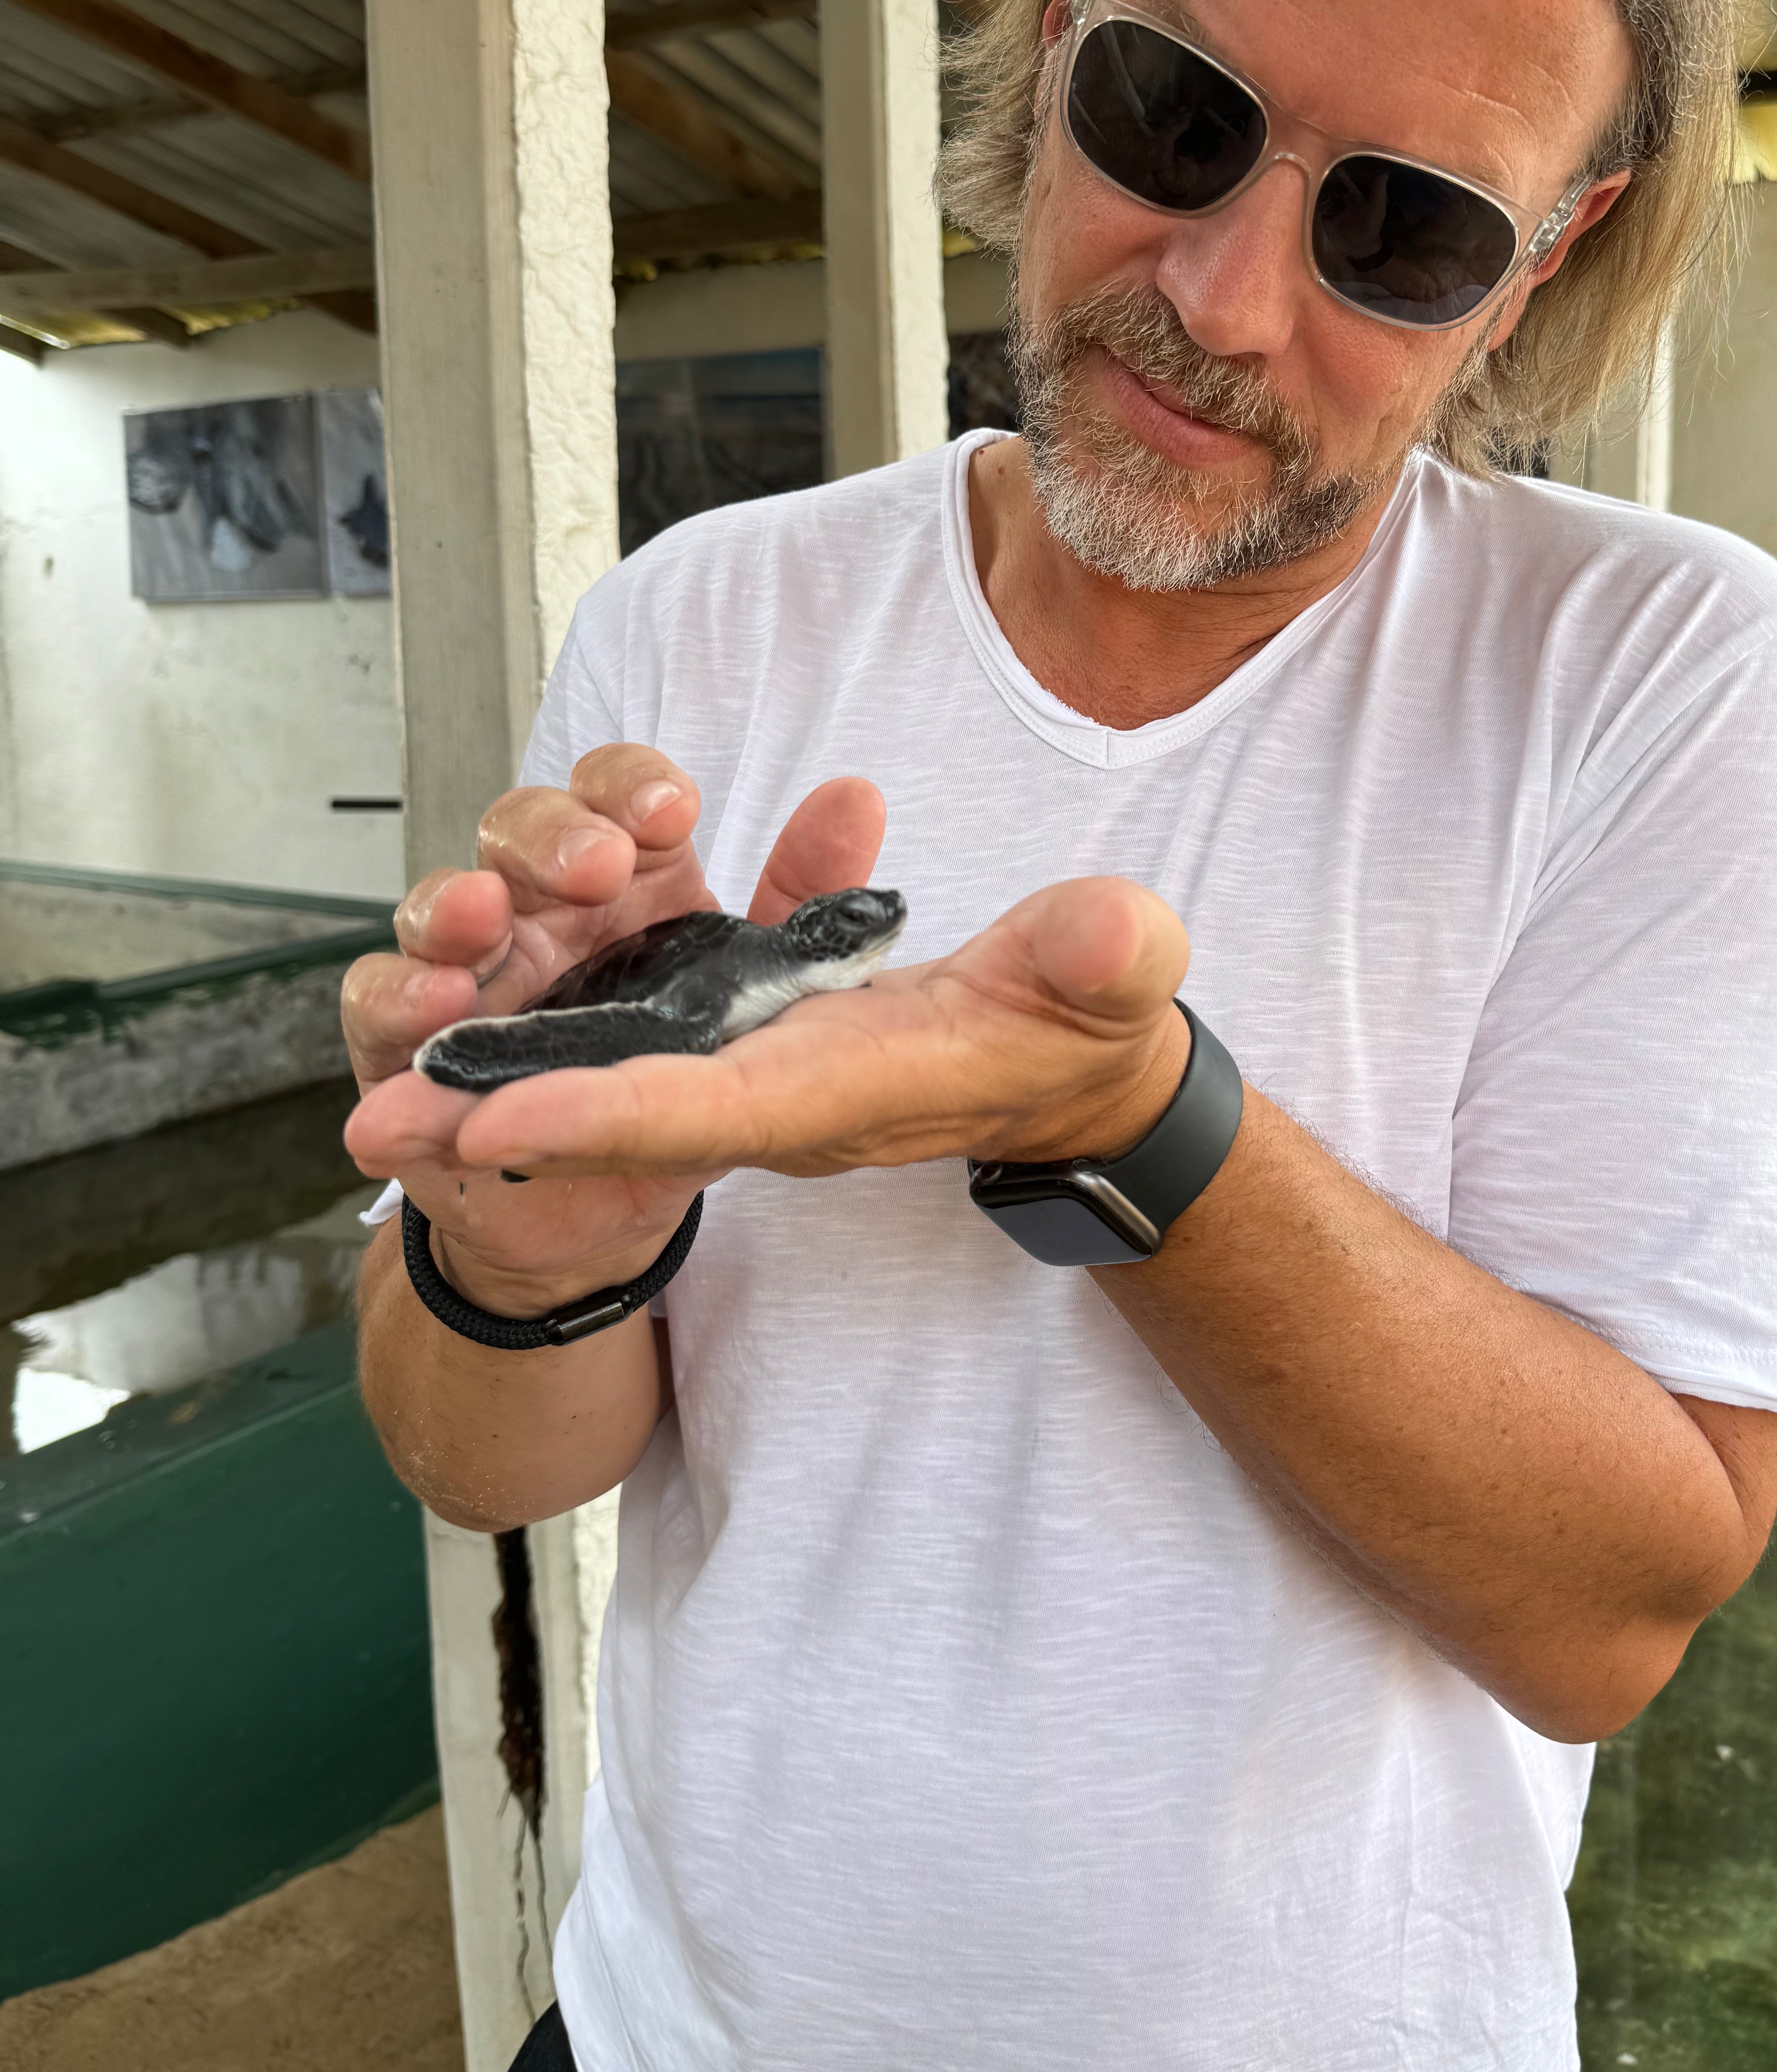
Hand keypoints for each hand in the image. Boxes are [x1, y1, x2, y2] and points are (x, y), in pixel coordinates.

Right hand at [341, 748, 886, 1309]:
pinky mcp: (409, 1046)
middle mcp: (537, 909)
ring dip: (457, 902)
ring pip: (442, 904)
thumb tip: (854, 798)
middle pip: (522, 831)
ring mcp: (469, 971)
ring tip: (484, 914)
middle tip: (593, 866)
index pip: (613, 795)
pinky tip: (436, 1005)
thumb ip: (806, 898)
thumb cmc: (668, 1071)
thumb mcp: (752, 990)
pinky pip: (381, 1006)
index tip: (672, 810)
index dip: (630, 787)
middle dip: (551, 837)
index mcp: (621, 880)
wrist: (608, 1202)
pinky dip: (399, 997)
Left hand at [347, 874, 1193, 1197]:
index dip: (605, 1112)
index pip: (712, 1104)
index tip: (495, 1122)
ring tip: (368, 1110)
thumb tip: (1113, 937)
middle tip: (374, 1134)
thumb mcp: (1112, 978)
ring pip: (595, 1093)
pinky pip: (615, 1058)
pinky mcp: (735, 1048)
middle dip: (498, 1129)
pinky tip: (450, 1039)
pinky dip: (530, 1059)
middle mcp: (773, 1097)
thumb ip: (1103, 958)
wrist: (1070, 1071)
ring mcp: (745, 1079)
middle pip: (616, 1118)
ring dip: (485, 1105)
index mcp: (841, 1084)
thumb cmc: (1086, 1024)